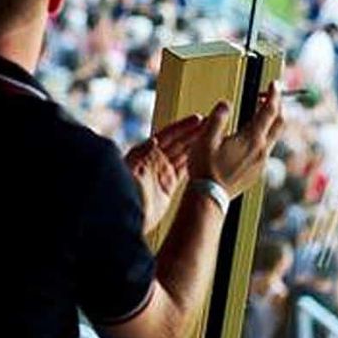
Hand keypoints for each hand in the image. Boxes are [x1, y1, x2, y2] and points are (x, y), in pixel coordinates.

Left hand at [125, 115, 201, 232]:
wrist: (123, 217)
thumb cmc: (123, 191)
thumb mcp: (131, 170)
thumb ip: (141, 154)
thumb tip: (154, 140)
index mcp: (146, 151)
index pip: (169, 134)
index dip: (183, 126)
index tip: (199, 119)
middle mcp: (155, 159)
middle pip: (179, 142)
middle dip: (195, 134)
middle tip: (212, 126)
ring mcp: (161, 172)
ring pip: (183, 155)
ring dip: (198, 147)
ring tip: (214, 139)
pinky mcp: (167, 187)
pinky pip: (183, 171)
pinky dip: (195, 164)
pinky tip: (205, 160)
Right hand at [187, 82, 283, 199]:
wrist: (209, 198)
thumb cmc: (205, 168)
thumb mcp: (206, 137)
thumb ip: (218, 117)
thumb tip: (226, 103)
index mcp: (251, 139)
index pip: (269, 111)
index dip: (274, 94)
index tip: (275, 84)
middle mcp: (261, 150)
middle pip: (279, 123)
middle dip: (277, 106)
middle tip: (269, 96)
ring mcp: (261, 163)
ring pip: (273, 137)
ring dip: (270, 122)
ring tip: (259, 113)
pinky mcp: (257, 172)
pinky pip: (266, 149)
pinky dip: (263, 136)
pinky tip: (250, 136)